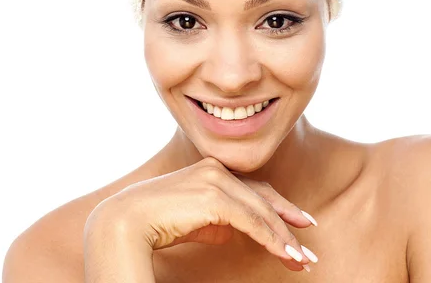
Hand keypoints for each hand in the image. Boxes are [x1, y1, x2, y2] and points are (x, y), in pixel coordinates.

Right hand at [84, 157, 317, 280]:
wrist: (123, 223)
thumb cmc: (154, 223)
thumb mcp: (192, 221)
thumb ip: (214, 222)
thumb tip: (232, 232)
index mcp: (212, 172)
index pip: (255, 191)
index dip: (281, 209)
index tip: (301, 223)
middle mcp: (217, 170)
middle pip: (264, 200)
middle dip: (289, 226)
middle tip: (307, 252)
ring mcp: (216, 180)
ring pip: (261, 212)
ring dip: (284, 238)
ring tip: (300, 261)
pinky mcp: (214, 196)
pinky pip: (251, 221)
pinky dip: (271, 239)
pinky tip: (285, 254)